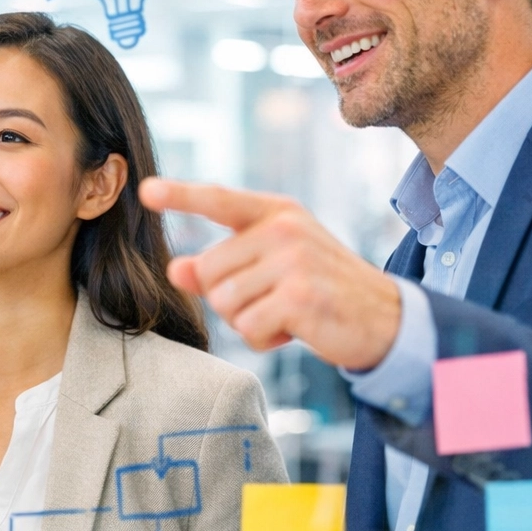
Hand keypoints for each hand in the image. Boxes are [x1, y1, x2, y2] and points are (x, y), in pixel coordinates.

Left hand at [139, 178, 400, 370]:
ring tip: (285, 314)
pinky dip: (265, 339)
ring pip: (224, 302)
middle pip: (208, 270)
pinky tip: (295, 330)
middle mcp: (283, 228)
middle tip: (272, 300)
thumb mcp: (272, 268)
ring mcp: (293, 260)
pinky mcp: (299, 296)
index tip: (145, 191)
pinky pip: (248, 327)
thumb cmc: (321, 290)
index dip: (179, 195)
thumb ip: (224, 265)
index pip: (219, 199)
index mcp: (276, 212)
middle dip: (229, 298)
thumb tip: (175, 268)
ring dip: (248, 321)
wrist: (385, 318)